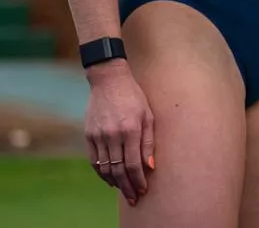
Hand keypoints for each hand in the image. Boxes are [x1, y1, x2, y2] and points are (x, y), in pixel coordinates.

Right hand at [83, 60, 154, 203]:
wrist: (109, 81)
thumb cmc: (134, 97)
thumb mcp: (148, 115)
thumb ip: (148, 141)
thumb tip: (149, 166)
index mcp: (131, 130)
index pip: (133, 164)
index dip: (138, 180)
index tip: (142, 190)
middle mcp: (113, 135)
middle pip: (118, 170)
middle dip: (127, 187)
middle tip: (133, 198)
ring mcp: (98, 136)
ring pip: (105, 168)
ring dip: (114, 183)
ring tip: (123, 191)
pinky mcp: (88, 135)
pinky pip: (94, 160)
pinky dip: (101, 172)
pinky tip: (109, 179)